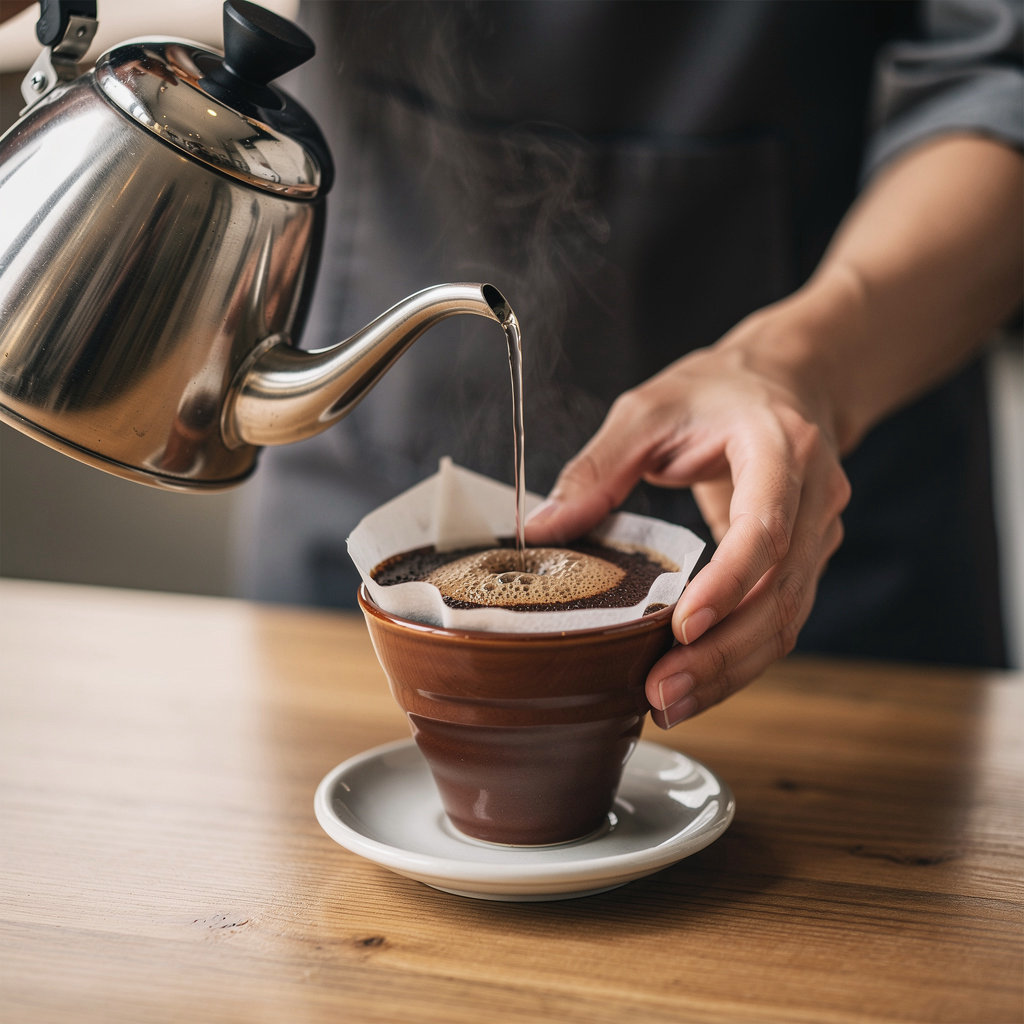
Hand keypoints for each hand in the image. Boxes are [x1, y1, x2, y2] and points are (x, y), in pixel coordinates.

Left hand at [525, 288, 852, 726]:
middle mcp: (815, 498)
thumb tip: (541, 527)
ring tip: (668, 704)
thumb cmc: (717, 391)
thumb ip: (599, 466)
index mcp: (782, 449)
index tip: (684, 627)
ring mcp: (819, 536)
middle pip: (779, 593)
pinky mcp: (805, 563)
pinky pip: (778, 622)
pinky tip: (694, 684)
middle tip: (661, 692)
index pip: (766, 527)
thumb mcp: (649, 410)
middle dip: (721, 653)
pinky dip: (738, 660)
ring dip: (730, 671)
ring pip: (785, 621)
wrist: (786, 383)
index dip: (729, 583)